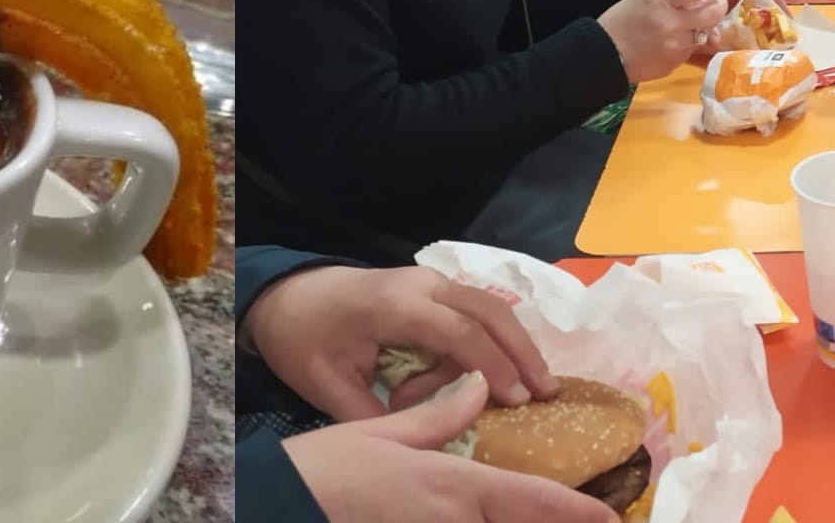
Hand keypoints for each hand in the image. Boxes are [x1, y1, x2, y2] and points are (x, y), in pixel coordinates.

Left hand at [244, 263, 555, 422]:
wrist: (285, 296)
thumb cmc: (305, 339)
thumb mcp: (330, 387)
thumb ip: (378, 417)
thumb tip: (426, 448)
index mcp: (394, 303)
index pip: (458, 332)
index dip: (493, 366)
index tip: (519, 401)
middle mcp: (420, 284)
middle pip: (488, 310)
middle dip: (522, 350)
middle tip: (548, 394)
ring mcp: (427, 282)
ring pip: (486, 309)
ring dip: (507, 350)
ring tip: (517, 397)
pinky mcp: (430, 290)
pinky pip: (470, 314)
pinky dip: (485, 345)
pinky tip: (486, 384)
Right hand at [284, 373, 613, 522]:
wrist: (284, 507)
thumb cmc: (329, 468)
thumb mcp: (383, 434)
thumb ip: (438, 415)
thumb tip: (478, 385)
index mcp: (450, 486)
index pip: (528, 499)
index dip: (575, 511)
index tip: (610, 515)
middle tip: (592, 518)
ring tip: (548, 516)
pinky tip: (490, 522)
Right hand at [597, 0, 730, 81]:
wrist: (604, 54)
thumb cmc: (619, 21)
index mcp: (658, 1)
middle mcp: (671, 23)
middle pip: (711, 12)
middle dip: (720, 5)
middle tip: (719, 2)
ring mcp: (675, 45)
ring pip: (704, 33)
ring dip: (704, 25)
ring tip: (695, 21)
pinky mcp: (676, 62)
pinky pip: (691, 49)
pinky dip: (688, 42)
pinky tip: (674, 40)